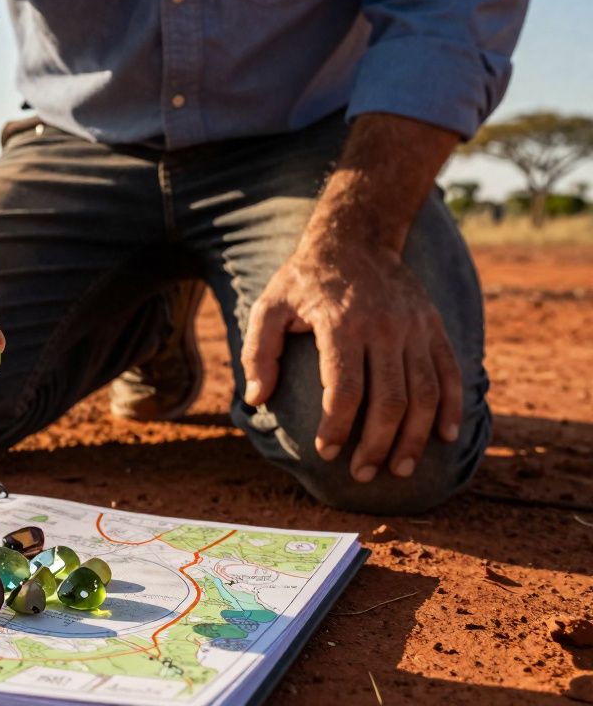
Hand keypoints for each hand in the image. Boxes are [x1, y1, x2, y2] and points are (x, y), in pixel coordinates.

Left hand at [241, 238, 461, 481]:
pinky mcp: (433, 326)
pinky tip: (445, 437)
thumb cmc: (305, 279)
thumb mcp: (269, 305)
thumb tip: (257, 399)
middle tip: (361, 473)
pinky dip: (453, 407)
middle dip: (378, 444)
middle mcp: (385, 326)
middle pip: (390, 399)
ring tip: (400, 469)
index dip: (337, 427)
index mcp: (342, 324)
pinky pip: (450, 372)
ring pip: (426, 393)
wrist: (356, 237)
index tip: (326, 453)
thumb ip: (259, 352)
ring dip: (416, 437)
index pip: (344, 389)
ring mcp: (415, 327)